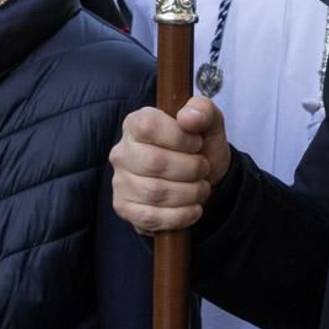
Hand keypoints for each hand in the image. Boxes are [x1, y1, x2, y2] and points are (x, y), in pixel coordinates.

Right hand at [110, 96, 230, 233]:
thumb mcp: (209, 122)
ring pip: (156, 193)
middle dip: (191, 169)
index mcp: (136, 123)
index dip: (179, 138)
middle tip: (203, 168)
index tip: (196, 144)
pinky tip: (193, 208)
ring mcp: (120, 181)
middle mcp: (122, 151)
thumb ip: (202, 110)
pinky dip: (180, 216)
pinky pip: (151, 217)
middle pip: (155, 162)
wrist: (200, 178)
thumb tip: (188, 117)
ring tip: (201, 188)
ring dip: (190, 193)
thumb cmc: (199, 146)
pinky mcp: (124, 208)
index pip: (148, 126)